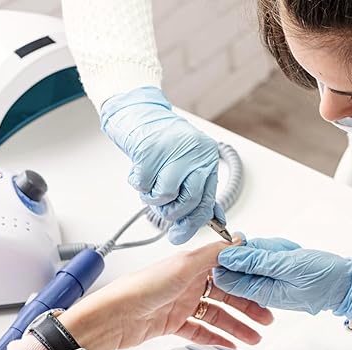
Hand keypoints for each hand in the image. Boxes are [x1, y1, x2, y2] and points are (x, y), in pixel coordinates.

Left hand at [58, 240, 272, 349]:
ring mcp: (182, 304)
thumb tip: (237, 239)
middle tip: (266, 319)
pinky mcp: (174, 323)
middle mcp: (189, 283)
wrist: (114, 317)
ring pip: (218, 315)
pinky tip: (231, 346)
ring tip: (254, 338)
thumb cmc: (142, 288)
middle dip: (248, 308)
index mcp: (192, 265)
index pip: (228, 271)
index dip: (248, 281)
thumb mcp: (184, 265)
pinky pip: (202, 331)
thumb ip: (214, 254)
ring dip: (237, 326)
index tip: (265, 289)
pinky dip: (217, 338)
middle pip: (227, 296)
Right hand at [101, 86, 222, 244]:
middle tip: (163, 210)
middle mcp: (195, 153)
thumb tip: (214, 221)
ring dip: (154, 199)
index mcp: (208, 158)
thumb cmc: (163, 142)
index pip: (207, 200)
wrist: (137, 113)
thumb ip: (199, 191)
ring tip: (151, 186)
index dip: (193, 222)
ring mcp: (173, 150)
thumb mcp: (188, 165)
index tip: (181, 234)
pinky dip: (139, 185)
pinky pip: (144, 185)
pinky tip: (141, 173)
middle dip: (173, 213)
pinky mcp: (150, 150)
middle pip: (189, 201)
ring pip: (166, 195)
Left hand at [214, 238, 351, 317]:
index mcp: (262, 293)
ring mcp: (270, 281)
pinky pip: (268, 256)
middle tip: (278, 250)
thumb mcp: (288, 266)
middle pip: (239, 264)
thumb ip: (256, 261)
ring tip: (289, 252)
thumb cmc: (325, 279)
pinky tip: (291, 253)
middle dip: (256, 250)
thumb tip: (227, 256)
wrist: (348, 284)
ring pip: (254, 256)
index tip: (245, 245)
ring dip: (270, 248)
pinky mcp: (278, 273)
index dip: (230, 257)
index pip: (227, 278)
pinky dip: (278, 250)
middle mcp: (262, 289)